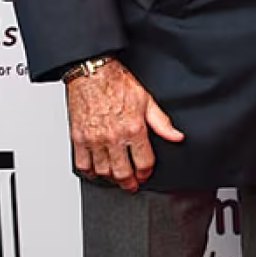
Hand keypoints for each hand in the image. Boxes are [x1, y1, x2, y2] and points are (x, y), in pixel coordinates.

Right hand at [66, 59, 183, 192]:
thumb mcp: (147, 100)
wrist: (92, 71)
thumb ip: (162, 123)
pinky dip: (90, 172)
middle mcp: (114, 137)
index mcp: (134, 129)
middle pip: (123, 173)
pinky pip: (83, 165)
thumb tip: (177, 137)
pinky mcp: (78, 138)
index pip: (144, 162)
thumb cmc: (117, 82)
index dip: (146, 173)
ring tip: (116, 178)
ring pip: (103, 172)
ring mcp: (94, 139)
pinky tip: (96, 171)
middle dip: (130, 183)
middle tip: (132, 185)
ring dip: (111, 179)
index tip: (145, 174)